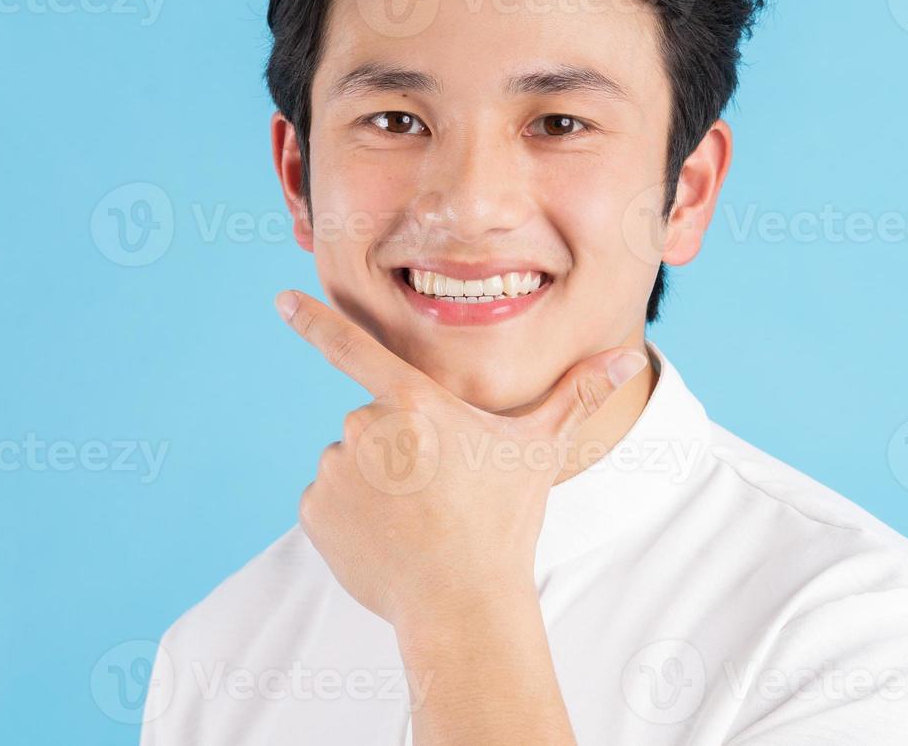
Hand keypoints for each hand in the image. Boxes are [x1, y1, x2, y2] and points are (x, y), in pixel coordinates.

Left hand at [274, 288, 647, 631]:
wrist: (461, 605)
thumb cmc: (504, 523)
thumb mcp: (538, 452)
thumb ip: (577, 397)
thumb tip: (628, 360)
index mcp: (415, 403)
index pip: (355, 348)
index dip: (314, 321)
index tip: (279, 301)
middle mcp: (366, 428)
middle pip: (373, 421)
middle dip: (398, 447)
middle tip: (437, 488)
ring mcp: (335, 471)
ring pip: (351, 461)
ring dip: (374, 482)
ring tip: (415, 518)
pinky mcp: (314, 511)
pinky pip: (329, 499)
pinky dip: (350, 515)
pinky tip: (387, 538)